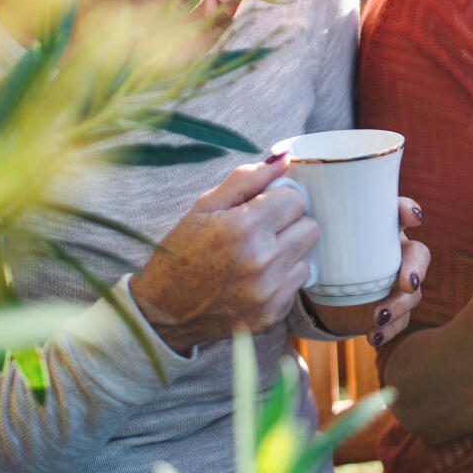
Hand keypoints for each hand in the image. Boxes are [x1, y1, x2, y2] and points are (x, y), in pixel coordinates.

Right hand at [130, 155, 316, 353]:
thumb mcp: (204, 206)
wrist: (163, 311)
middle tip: (261, 230)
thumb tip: (286, 157)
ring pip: (308, 255)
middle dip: (289, 223)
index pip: (296, 198)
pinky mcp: (274, 315)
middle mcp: (261, 261)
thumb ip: (247, 179)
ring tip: (257, 256)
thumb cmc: (181, 252)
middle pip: (310, 226)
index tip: (262, 207)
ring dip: (289, 252)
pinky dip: (282, 278)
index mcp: (243, 228)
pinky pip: (298, 284)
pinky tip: (255, 279)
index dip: (279, 199)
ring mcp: (269, 292)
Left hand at [303, 196, 429, 345]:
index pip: (401, 213)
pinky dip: (391, 329)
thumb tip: (278, 168)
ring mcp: (393, 284)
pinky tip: (373, 335)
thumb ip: (299, 207)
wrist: (314, 293)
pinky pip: (401, 320)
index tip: (410, 217)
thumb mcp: (309, 231)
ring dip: (401, 304)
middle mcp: (392, 254)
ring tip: (378, 316)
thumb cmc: (315, 252)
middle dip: (416, 267)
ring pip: (413, 292)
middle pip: (418, 254)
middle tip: (406, 282)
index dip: (409, 212)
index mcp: (378, 229)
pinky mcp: (388, 309)